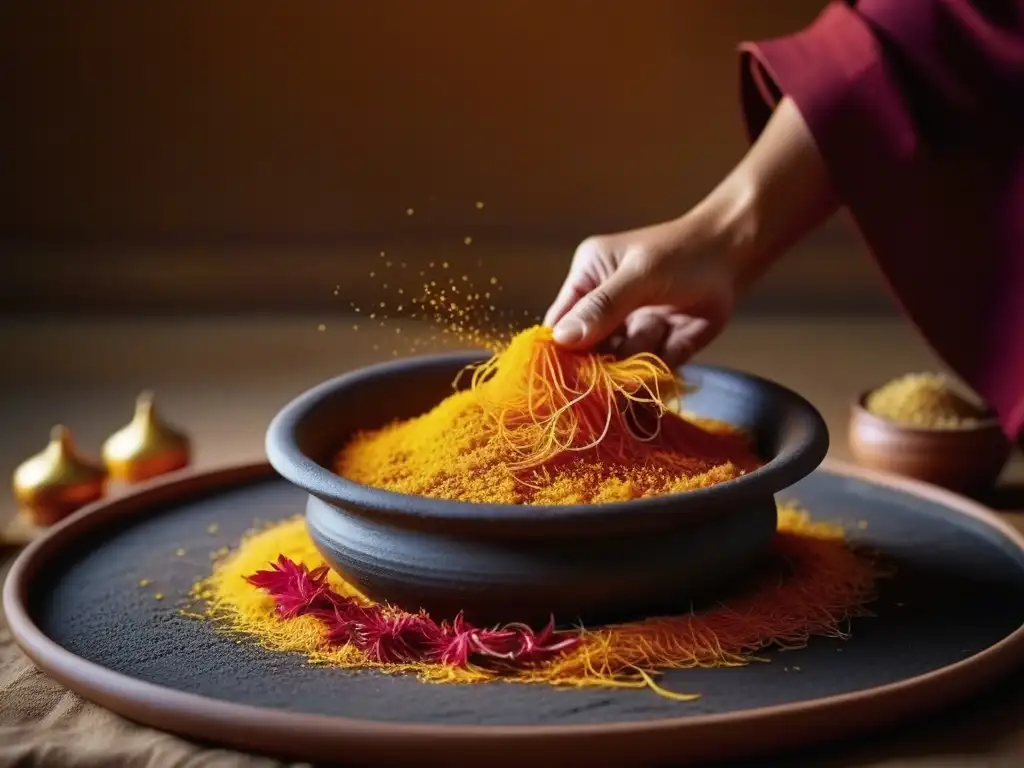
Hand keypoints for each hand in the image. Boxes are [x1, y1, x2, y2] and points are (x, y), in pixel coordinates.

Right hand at [542, 216, 740, 366]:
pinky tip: (677, 333)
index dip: (562, 348)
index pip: (561, 323)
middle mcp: (605, 307)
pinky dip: (664, 361)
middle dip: (607, 359)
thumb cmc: (683, 253)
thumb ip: (602, 307)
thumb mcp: (640, 275)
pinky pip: (652, 369)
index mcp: (588, 279)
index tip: (567, 372)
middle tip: (624, 354)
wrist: (737, 254)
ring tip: (661, 324)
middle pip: (589, 351)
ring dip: (643, 351)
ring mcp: (633, 330)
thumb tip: (561, 339)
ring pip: (623, 363)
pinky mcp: (661, 348)